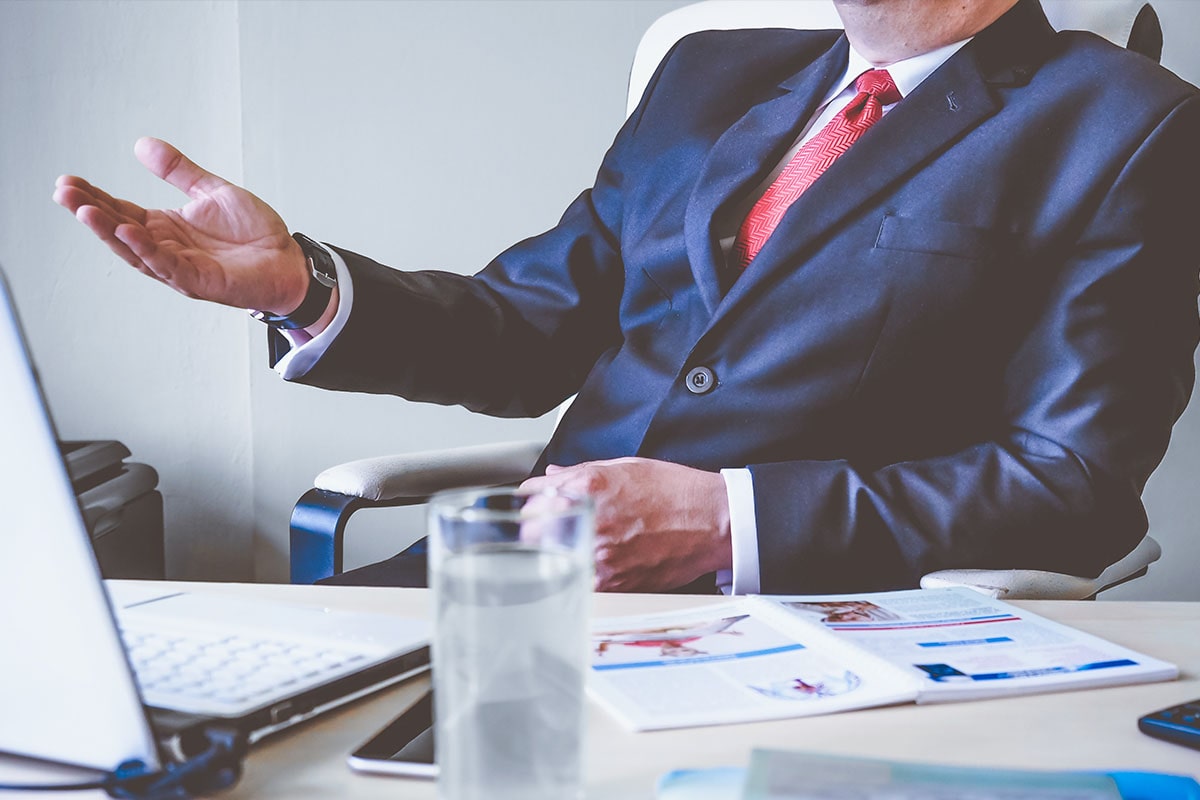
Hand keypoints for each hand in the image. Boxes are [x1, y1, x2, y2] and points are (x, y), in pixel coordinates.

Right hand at [53, 137, 308, 313]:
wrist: (289, 261)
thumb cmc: (255, 234)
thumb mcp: (212, 191)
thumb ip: (179, 171)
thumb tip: (143, 145)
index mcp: (166, 227)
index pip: (121, 210)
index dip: (94, 197)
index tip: (68, 181)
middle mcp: (167, 248)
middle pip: (119, 230)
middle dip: (90, 212)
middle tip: (64, 192)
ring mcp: (181, 267)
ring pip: (136, 251)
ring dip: (109, 232)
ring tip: (84, 211)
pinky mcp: (200, 281)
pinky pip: (168, 266)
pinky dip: (147, 250)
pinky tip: (129, 232)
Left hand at [520, 457, 732, 591]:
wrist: (713, 522)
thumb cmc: (677, 492)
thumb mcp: (628, 467)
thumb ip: (582, 472)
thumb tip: (554, 475)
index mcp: (590, 487)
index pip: (534, 495)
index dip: (531, 500)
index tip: (532, 503)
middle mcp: (591, 521)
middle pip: (532, 531)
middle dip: (534, 528)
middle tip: (543, 528)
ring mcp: (601, 555)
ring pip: (552, 560)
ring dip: (553, 554)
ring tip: (568, 547)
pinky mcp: (614, 582)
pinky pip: (579, 581)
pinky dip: (578, 574)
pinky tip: (589, 564)